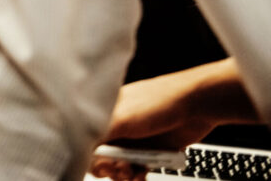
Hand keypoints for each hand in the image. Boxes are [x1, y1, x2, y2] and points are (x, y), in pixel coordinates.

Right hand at [88, 70, 215, 180]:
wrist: (196, 106)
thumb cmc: (158, 102)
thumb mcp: (121, 117)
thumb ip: (97, 134)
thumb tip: (80, 149)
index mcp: (103, 114)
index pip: (86, 139)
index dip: (92, 155)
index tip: (103, 164)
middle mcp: (116, 126)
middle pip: (101, 155)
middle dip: (109, 167)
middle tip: (120, 169)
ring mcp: (133, 139)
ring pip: (119, 165)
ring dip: (124, 174)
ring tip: (133, 173)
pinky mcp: (149, 150)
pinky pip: (137, 168)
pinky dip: (138, 175)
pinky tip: (142, 174)